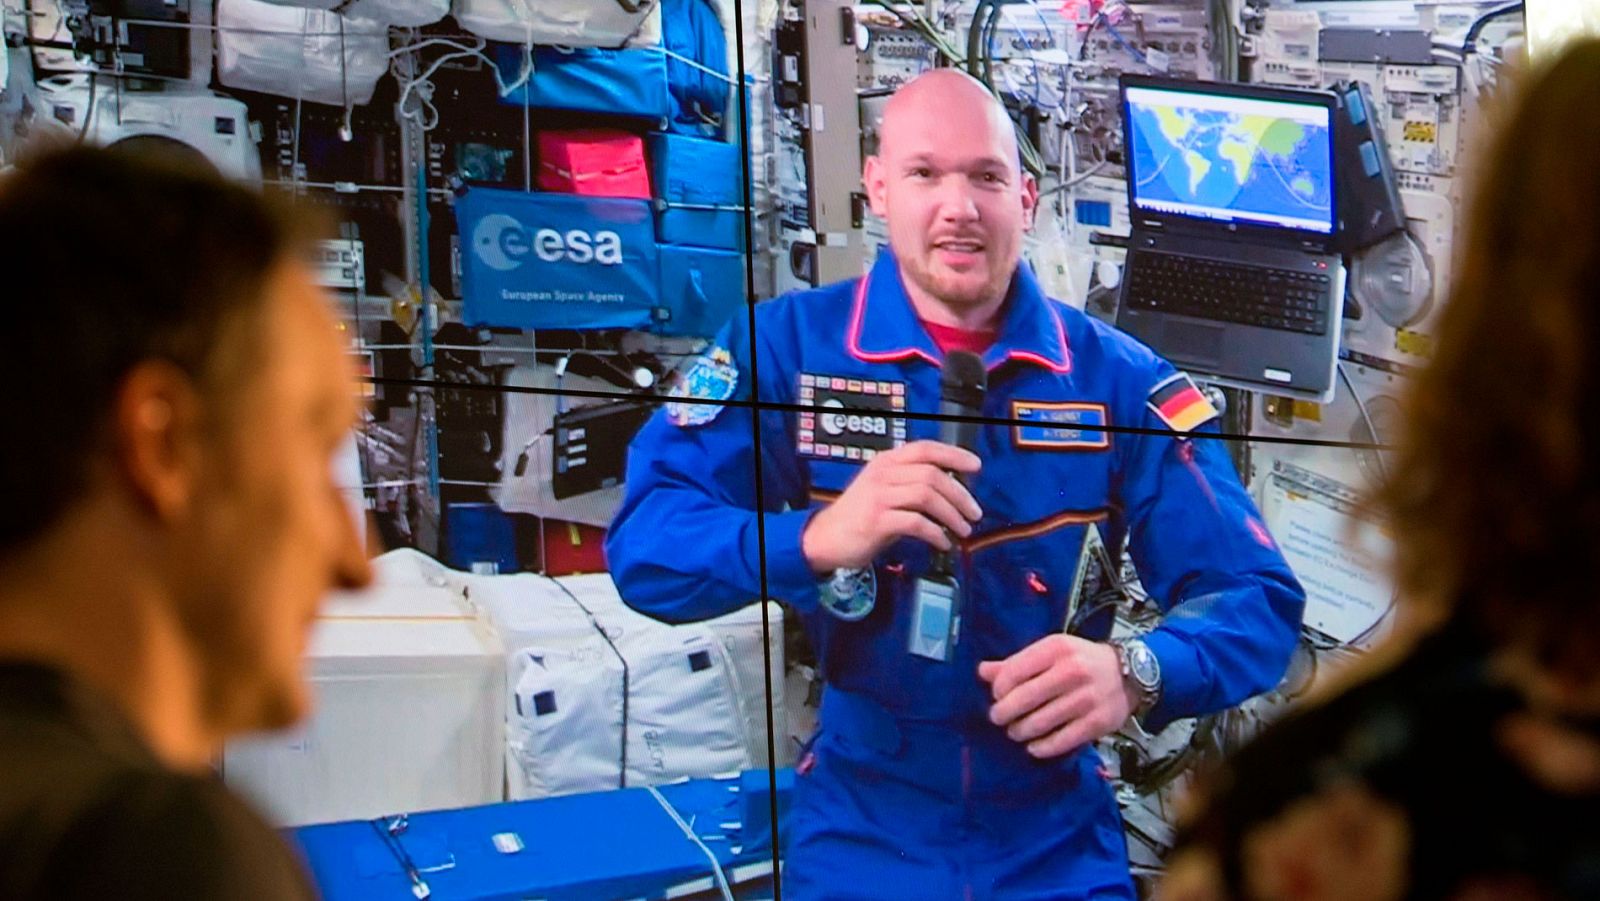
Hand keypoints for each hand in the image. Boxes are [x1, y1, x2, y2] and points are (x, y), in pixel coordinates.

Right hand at [800, 440, 981, 572]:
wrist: (826, 538)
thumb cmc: (859, 516)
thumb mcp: (883, 489)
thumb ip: (911, 483)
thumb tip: (953, 491)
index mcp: (886, 462)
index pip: (925, 449)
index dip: (954, 455)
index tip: (976, 466)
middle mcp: (882, 474)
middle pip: (932, 475)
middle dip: (960, 495)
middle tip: (974, 513)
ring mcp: (878, 496)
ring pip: (927, 496)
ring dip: (952, 515)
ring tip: (963, 530)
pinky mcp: (877, 521)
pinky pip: (916, 523)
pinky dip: (936, 533)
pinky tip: (943, 543)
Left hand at [976, 634, 1134, 758]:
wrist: (1129, 674)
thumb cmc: (1082, 661)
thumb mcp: (1051, 652)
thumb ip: (1017, 662)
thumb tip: (982, 672)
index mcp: (1056, 649)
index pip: (1013, 672)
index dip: (998, 689)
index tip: (996, 696)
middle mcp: (1072, 671)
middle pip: (1023, 699)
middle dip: (1004, 713)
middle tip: (999, 718)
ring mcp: (1086, 699)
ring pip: (1039, 723)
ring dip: (1020, 731)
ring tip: (1015, 732)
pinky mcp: (1097, 723)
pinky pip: (1060, 741)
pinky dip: (1041, 747)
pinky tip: (1034, 746)